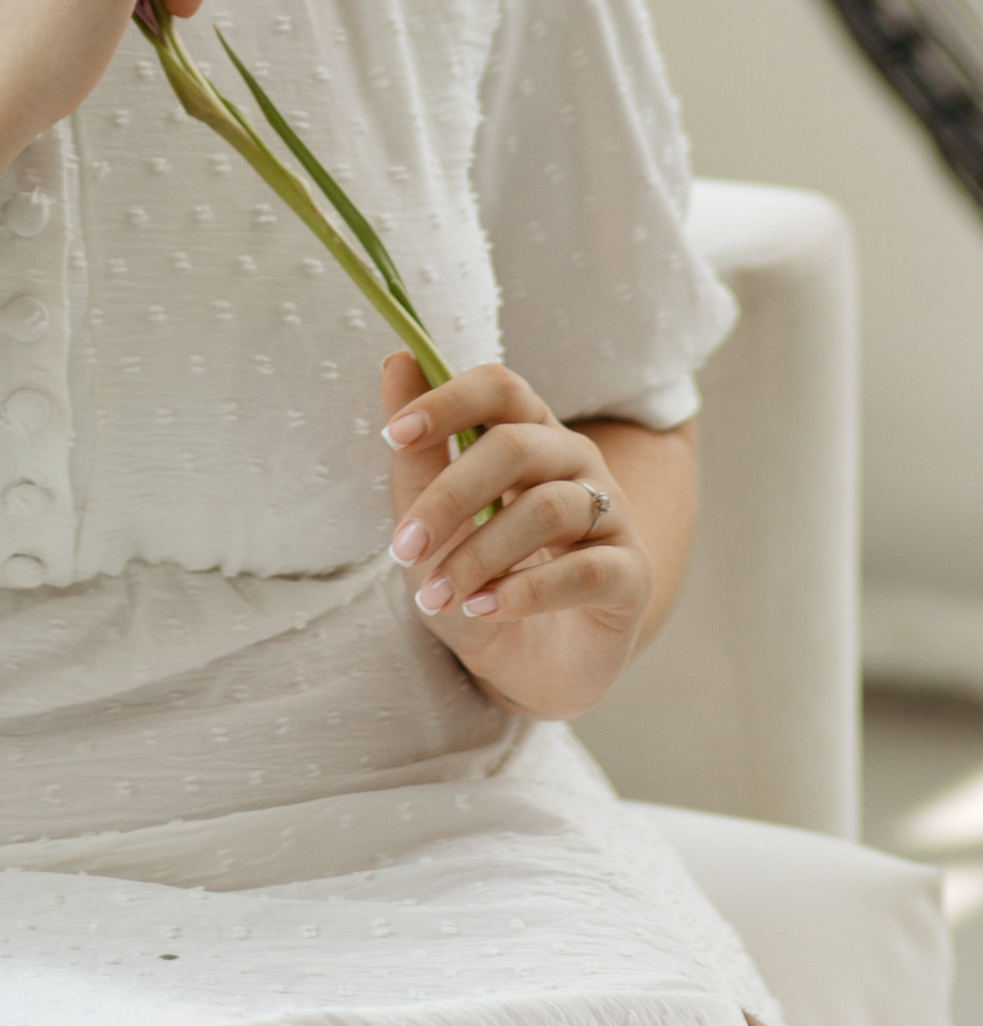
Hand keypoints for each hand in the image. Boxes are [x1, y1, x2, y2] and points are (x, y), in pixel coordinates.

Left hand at [380, 351, 656, 718]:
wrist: (525, 665)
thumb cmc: (477, 577)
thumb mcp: (435, 522)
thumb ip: (418, 452)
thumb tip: (396, 360)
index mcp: (527, 434)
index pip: (500, 387)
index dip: (449, 400)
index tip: (394, 434)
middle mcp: (575, 463)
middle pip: (517, 446)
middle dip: (450, 497)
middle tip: (403, 548)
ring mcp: (610, 515)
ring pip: (548, 509)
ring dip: (480, 555)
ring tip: (438, 595)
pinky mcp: (630, 574)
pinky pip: (585, 569)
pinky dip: (526, 591)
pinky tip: (484, 609)